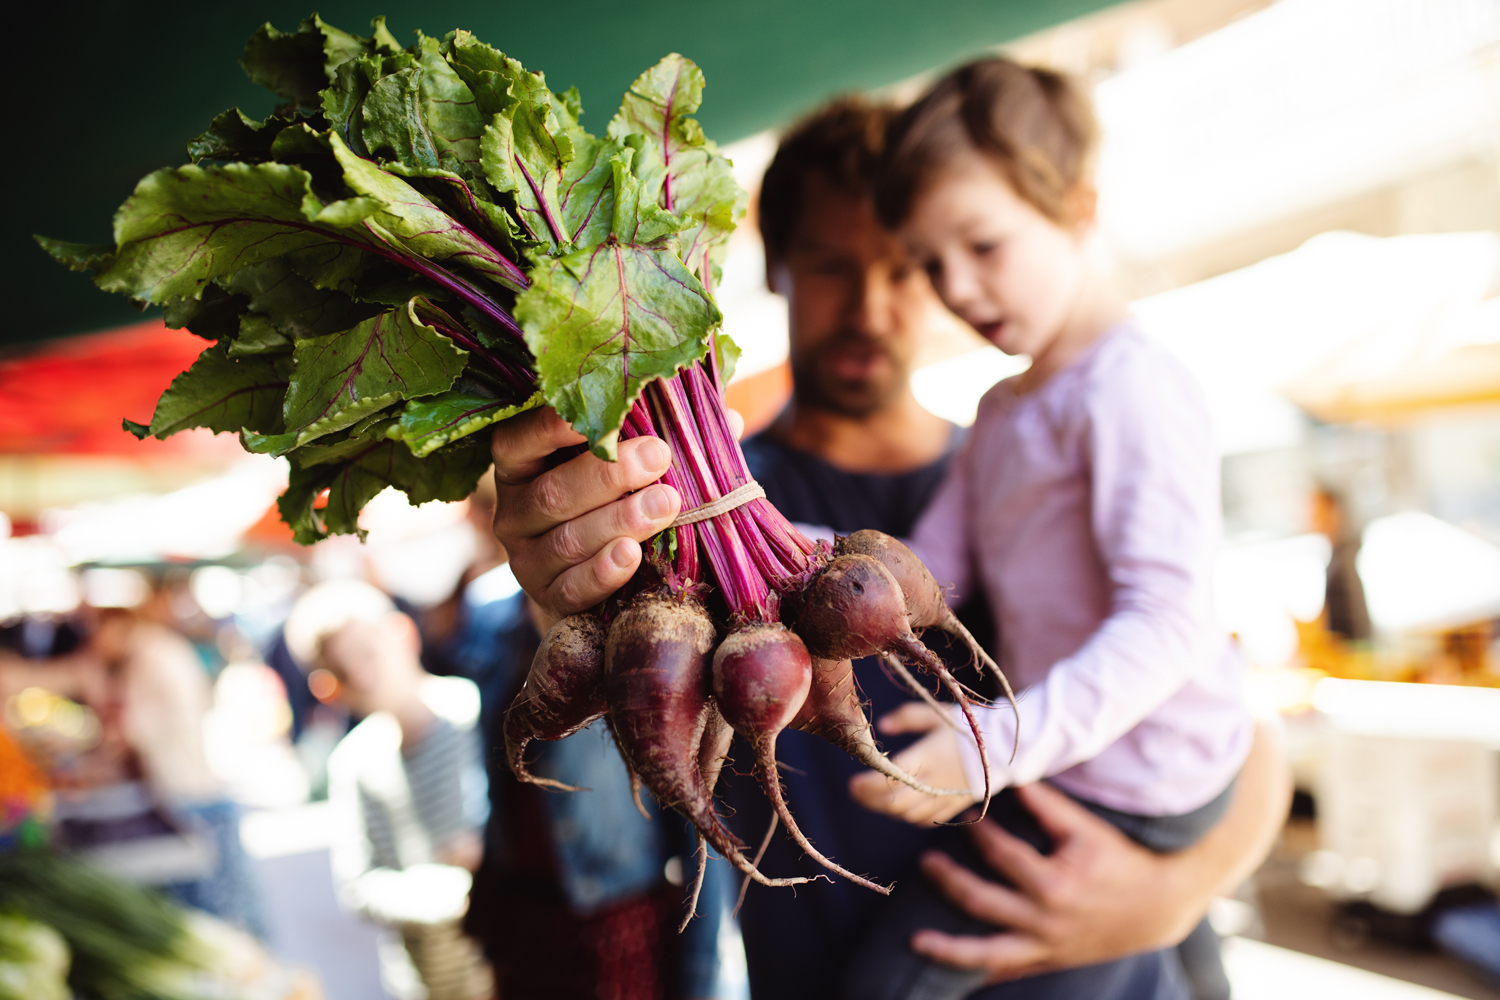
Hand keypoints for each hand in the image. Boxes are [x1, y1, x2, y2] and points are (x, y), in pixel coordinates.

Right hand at [489, 406, 742, 630]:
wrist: (597, 573)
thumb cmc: (613, 497)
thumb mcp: (626, 462)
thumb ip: (662, 435)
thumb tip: (727, 418)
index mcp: (521, 464)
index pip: (521, 439)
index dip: (553, 425)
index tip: (606, 410)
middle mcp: (513, 511)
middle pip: (553, 493)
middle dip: (608, 474)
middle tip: (659, 456)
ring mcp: (526, 559)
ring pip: (566, 540)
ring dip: (619, 520)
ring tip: (665, 503)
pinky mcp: (548, 598)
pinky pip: (572, 589)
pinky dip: (603, 572)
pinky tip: (632, 555)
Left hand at [848, 702, 978, 825]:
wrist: (1004, 748)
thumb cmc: (966, 727)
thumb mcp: (936, 714)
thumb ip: (907, 717)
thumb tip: (882, 726)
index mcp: (931, 755)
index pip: (894, 776)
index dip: (870, 784)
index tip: (853, 784)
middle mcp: (937, 780)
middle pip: (897, 801)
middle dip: (872, 800)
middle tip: (856, 793)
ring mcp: (946, 796)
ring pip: (909, 813)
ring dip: (887, 809)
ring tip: (872, 799)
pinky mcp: (954, 805)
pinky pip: (926, 819)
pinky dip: (908, 816)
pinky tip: (899, 807)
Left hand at [910, 783, 1201, 981]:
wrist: (1158, 908)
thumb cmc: (1121, 861)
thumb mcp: (1087, 829)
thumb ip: (1047, 804)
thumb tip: (1010, 776)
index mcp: (1055, 882)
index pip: (1001, 853)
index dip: (976, 831)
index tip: (958, 814)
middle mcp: (1046, 919)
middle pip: (981, 901)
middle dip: (948, 880)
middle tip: (925, 860)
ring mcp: (1046, 946)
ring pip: (987, 953)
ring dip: (948, 948)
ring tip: (916, 940)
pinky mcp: (1049, 961)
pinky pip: (1008, 972)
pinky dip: (982, 975)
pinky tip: (956, 977)